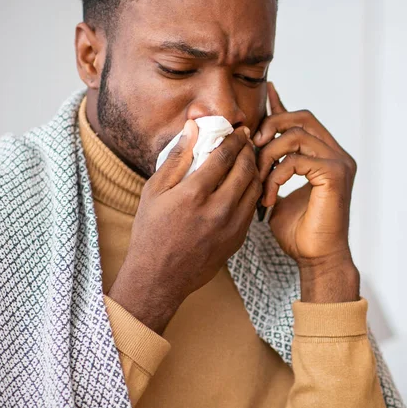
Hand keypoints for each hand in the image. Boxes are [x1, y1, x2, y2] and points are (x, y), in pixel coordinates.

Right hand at [108, 121, 261, 332]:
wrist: (158, 278)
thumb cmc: (151, 232)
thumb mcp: (154, 191)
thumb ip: (176, 158)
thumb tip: (192, 129)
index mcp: (194, 194)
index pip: (225, 156)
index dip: (235, 139)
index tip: (240, 130)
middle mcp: (218, 209)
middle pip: (246, 169)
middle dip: (249, 150)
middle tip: (247, 140)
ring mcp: (231, 227)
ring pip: (255, 188)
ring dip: (255, 169)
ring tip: (249, 158)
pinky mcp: (238, 240)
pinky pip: (253, 208)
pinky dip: (253, 191)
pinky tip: (245, 184)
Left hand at [254, 82, 359, 299]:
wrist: (315, 258)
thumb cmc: (298, 230)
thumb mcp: (277, 190)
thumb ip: (272, 166)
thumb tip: (255, 149)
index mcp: (323, 154)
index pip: (301, 120)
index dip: (282, 104)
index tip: (268, 89)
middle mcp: (335, 153)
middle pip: (301, 117)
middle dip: (271, 126)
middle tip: (252, 147)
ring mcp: (339, 162)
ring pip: (296, 136)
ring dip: (269, 156)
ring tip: (259, 181)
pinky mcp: (335, 174)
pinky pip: (297, 159)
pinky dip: (276, 175)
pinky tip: (269, 197)